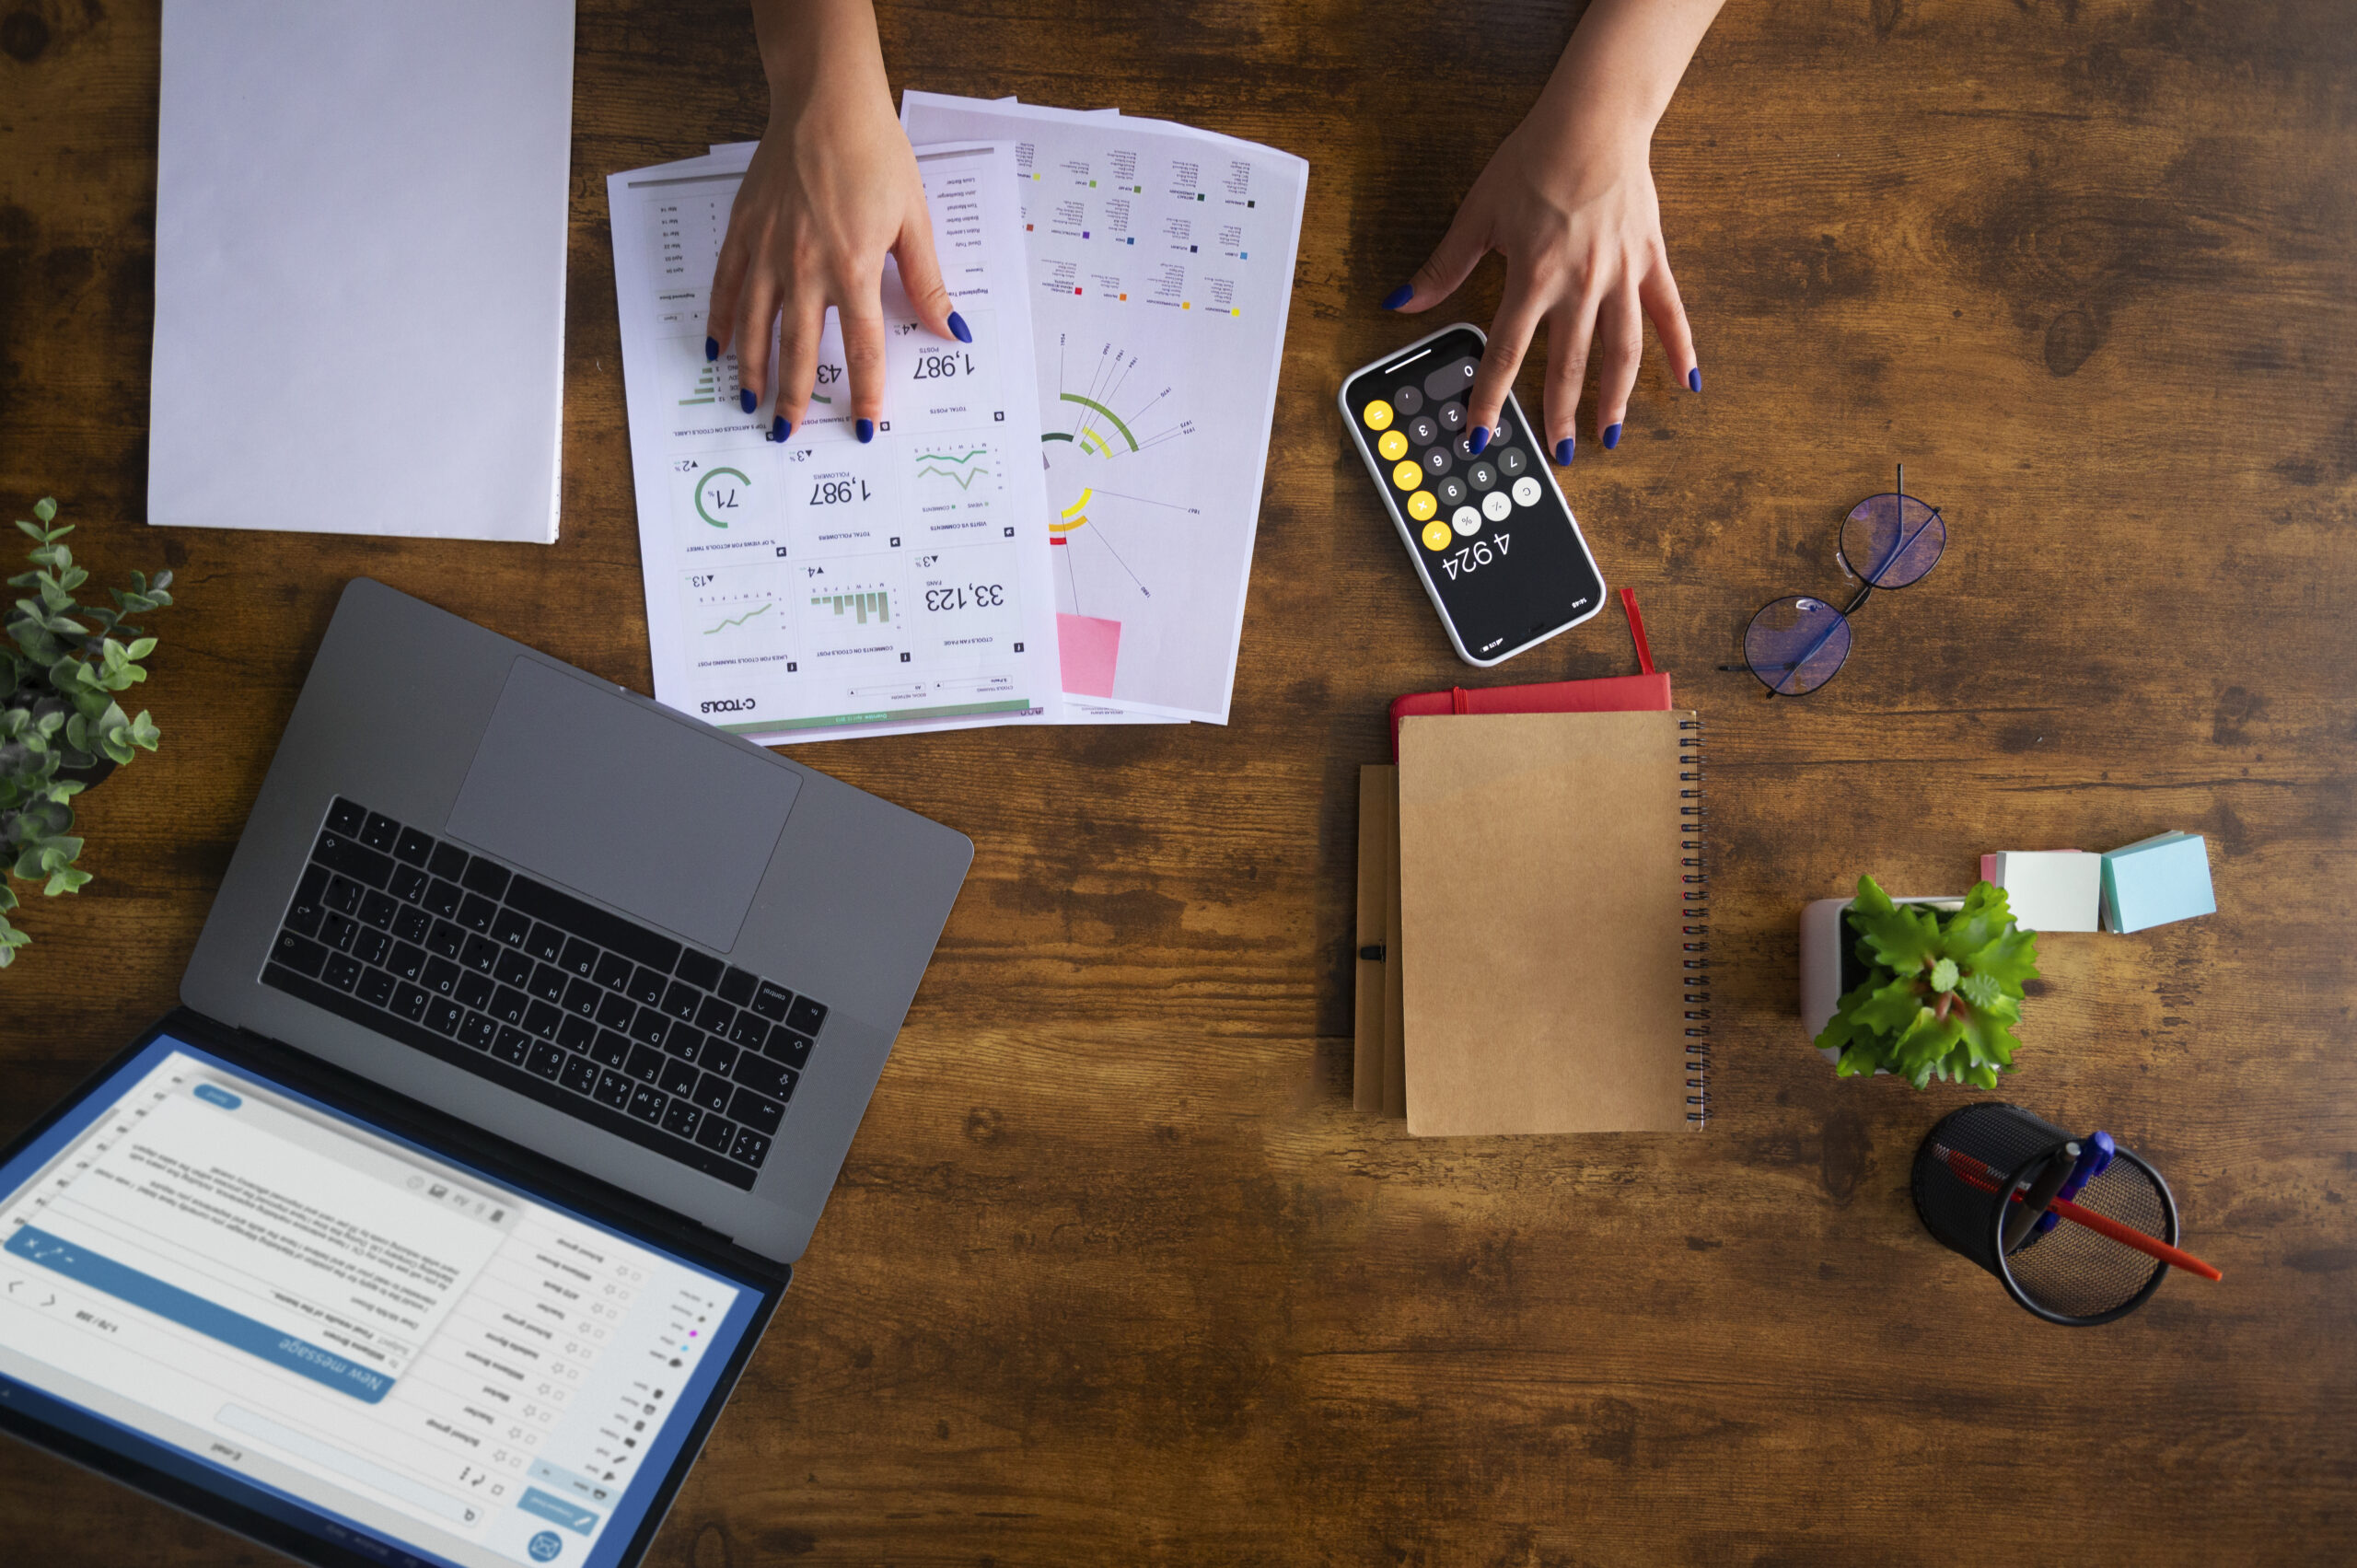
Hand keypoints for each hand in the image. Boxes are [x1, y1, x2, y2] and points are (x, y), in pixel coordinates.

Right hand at [706, 25, 961, 443]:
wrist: (825, 101)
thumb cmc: (876, 154)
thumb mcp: (913, 220)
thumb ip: (927, 283)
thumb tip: (951, 331)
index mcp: (852, 267)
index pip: (861, 347)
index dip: (865, 391)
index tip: (865, 426)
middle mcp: (805, 265)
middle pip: (797, 347)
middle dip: (792, 397)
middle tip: (786, 433)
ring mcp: (767, 248)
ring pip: (754, 325)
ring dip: (751, 370)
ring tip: (748, 403)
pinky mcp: (743, 229)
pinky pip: (726, 285)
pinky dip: (721, 320)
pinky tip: (717, 348)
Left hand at [1388, 117, 1695, 465]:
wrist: (1592, 121)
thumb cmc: (1534, 161)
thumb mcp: (1478, 215)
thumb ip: (1443, 268)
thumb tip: (1402, 302)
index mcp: (1533, 278)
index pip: (1504, 354)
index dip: (1490, 400)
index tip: (1482, 435)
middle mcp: (1579, 286)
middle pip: (1567, 366)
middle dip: (1558, 415)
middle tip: (1556, 453)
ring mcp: (1620, 276)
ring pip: (1621, 352)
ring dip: (1615, 398)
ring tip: (1610, 435)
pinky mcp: (1650, 260)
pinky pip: (1669, 312)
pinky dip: (1681, 348)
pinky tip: (1688, 382)